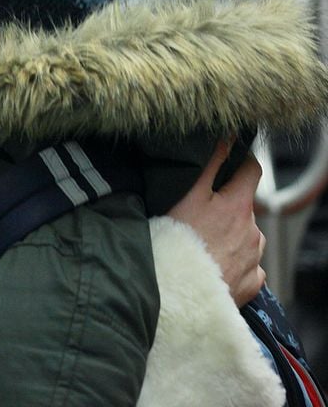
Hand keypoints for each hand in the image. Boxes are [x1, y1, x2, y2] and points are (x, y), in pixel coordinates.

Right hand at [166, 136, 265, 305]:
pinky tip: (212, 264)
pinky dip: (234, 262)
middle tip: (198, 212)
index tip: (227, 161)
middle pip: (244, 207)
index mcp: (239, 206)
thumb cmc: (178, 243)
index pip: (251, 170)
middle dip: (226, 205)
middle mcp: (254, 231)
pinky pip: (248, 266)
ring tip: (202, 243)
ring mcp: (255, 259)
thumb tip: (226, 138)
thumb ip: (209, 165)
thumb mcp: (188, 195)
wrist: (180, 293)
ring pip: (247, 236)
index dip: (240, 161)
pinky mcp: (251, 284)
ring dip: (231, 234)